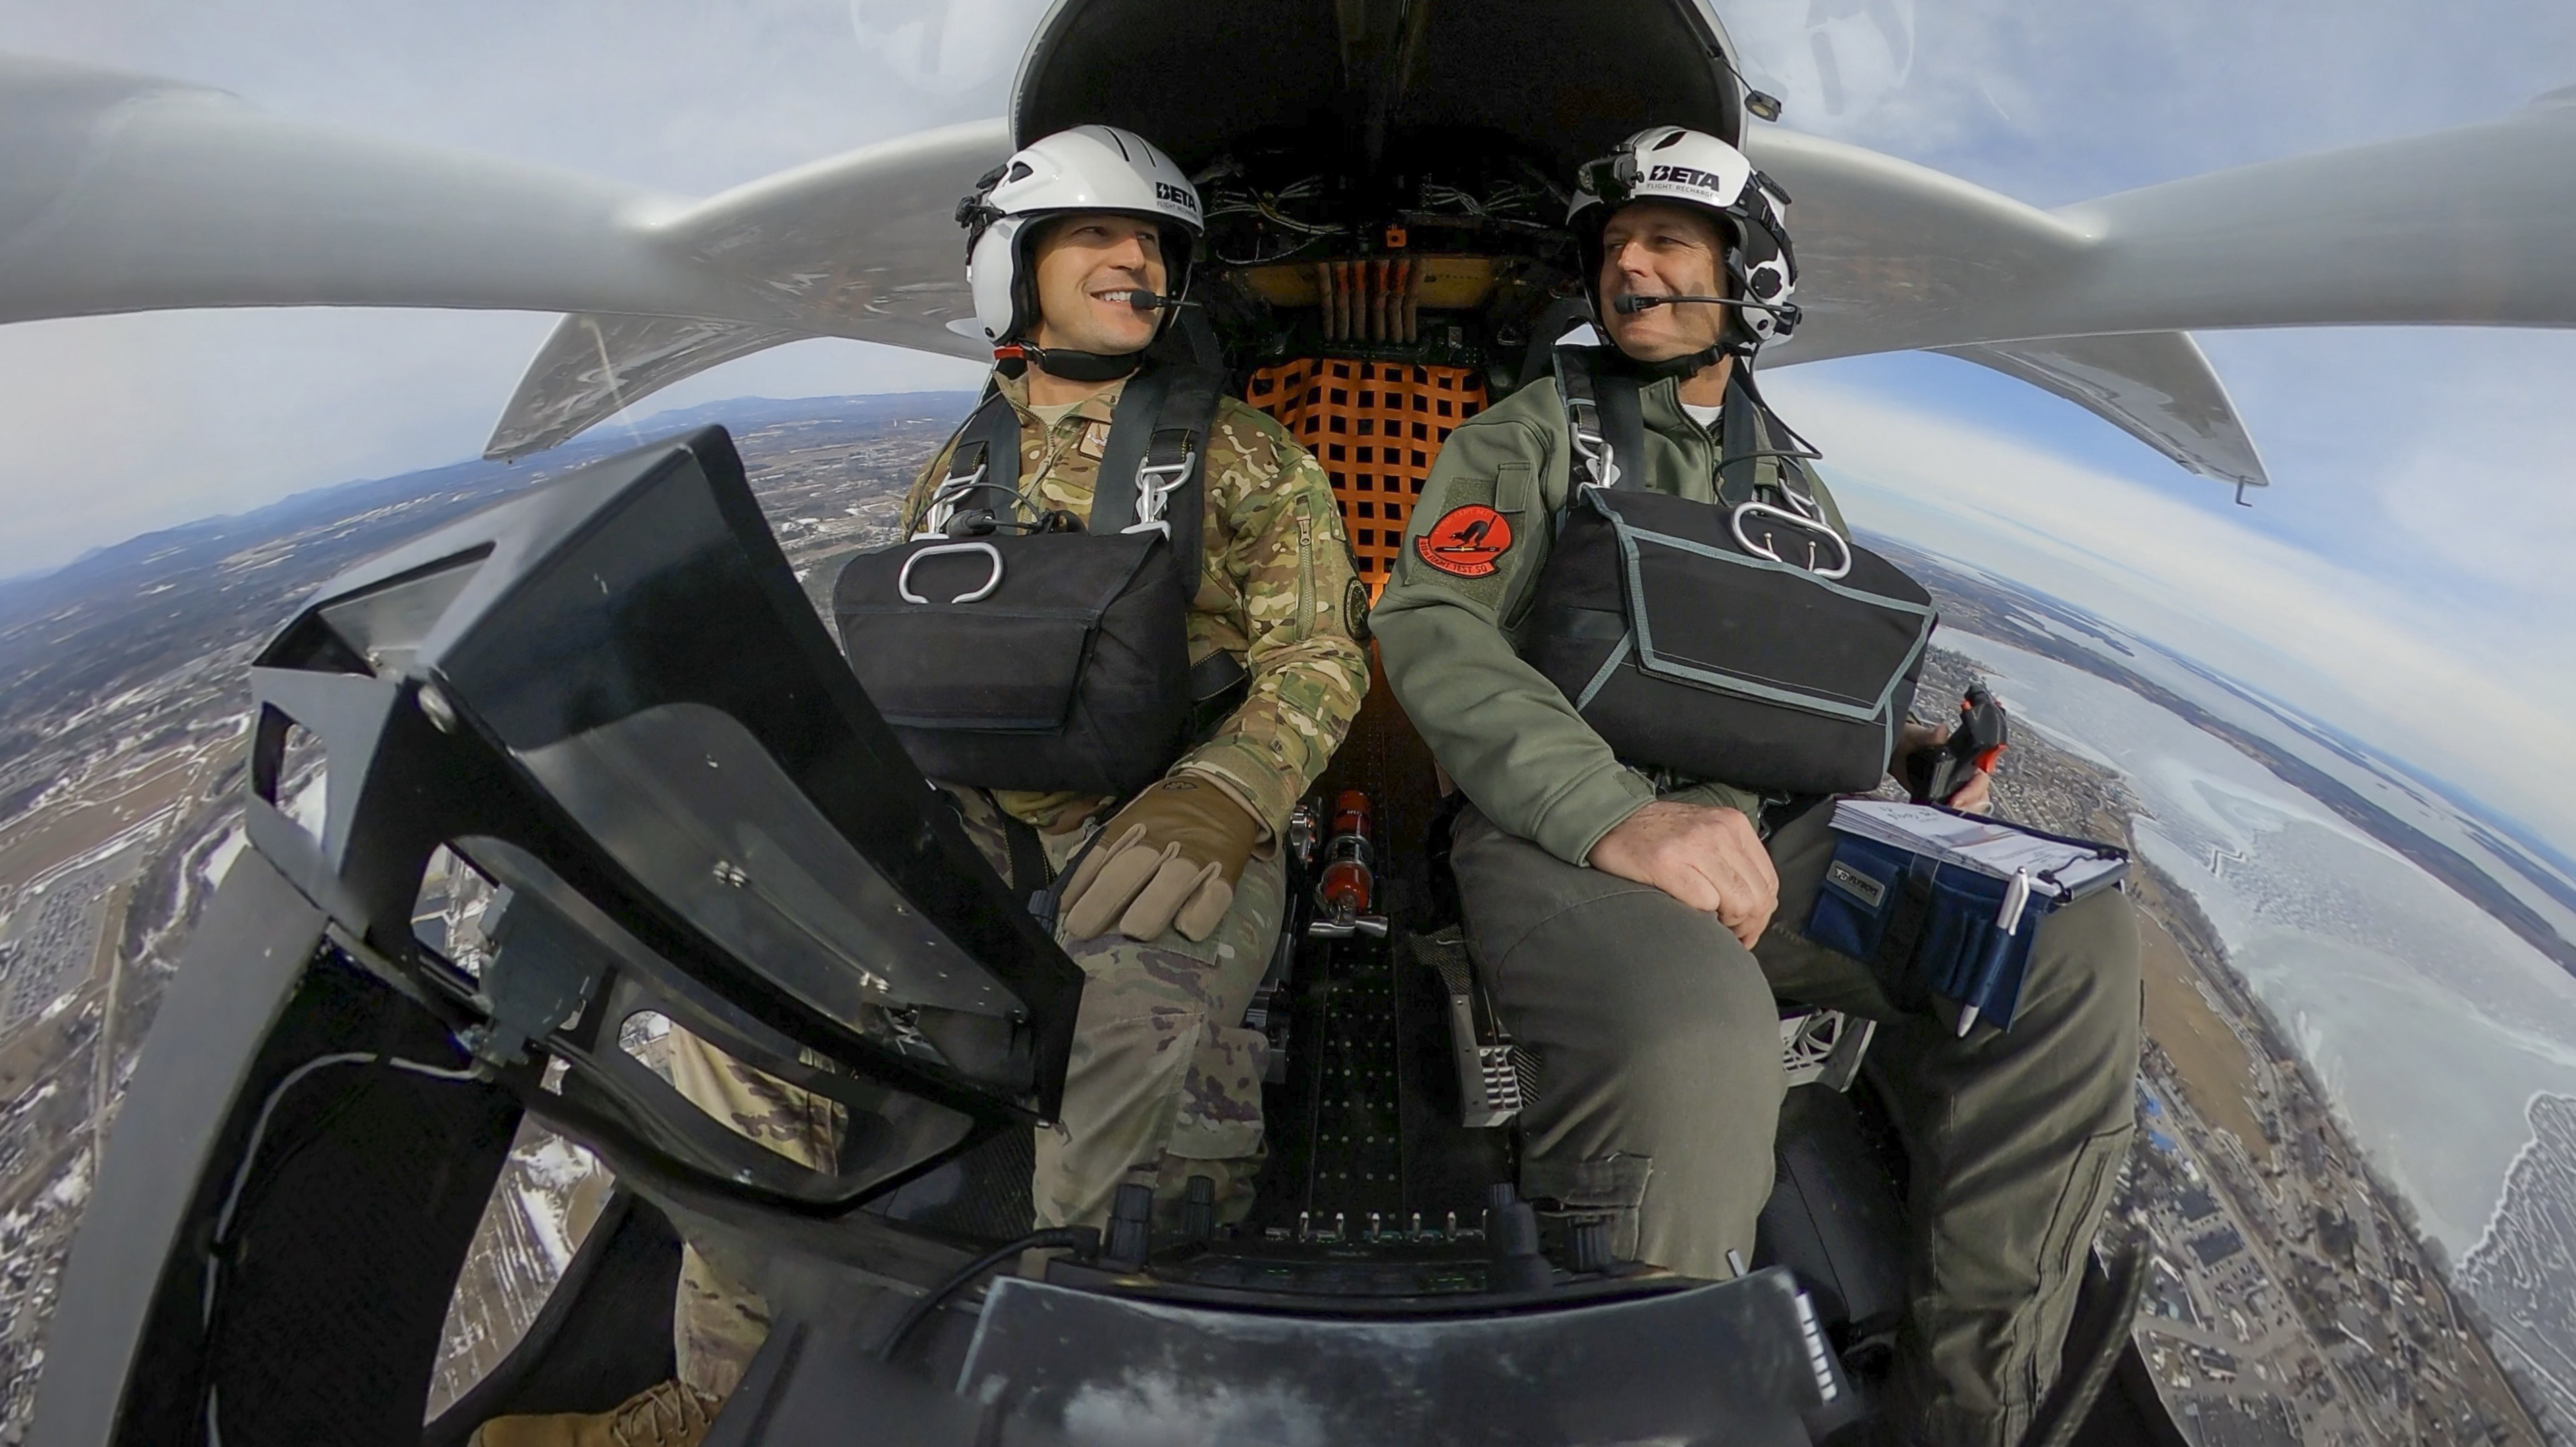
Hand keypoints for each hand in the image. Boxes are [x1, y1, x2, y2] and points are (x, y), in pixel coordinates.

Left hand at [1058, 774, 1259, 940]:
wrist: (1223, 789)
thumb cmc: (1167, 813)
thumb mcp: (1133, 817)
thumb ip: (1106, 850)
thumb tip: (1069, 894)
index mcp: (1134, 826)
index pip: (1101, 854)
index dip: (1081, 883)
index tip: (1065, 910)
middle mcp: (1162, 840)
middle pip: (1130, 869)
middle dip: (1104, 899)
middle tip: (1082, 928)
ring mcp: (1196, 856)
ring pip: (1172, 881)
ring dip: (1151, 907)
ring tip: (1134, 932)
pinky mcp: (1226, 872)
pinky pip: (1215, 896)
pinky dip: (1202, 914)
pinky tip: (1187, 930)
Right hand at [1585, 800, 1778, 947]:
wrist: (1610, 818)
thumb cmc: (1657, 835)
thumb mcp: (1706, 833)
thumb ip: (1732, 859)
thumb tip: (1754, 906)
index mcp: (1733, 825)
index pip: (1769, 882)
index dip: (1761, 914)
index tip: (1745, 929)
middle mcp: (1720, 831)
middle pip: (1758, 897)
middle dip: (1748, 927)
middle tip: (1731, 938)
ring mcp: (1694, 846)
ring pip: (1739, 903)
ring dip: (1728, 926)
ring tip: (1713, 930)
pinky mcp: (1668, 863)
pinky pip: (1705, 903)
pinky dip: (1702, 916)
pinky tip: (1690, 915)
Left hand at [1892, 720, 1993, 813]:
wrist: (1894, 753)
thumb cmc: (1909, 741)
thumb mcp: (1916, 736)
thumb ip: (1928, 735)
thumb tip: (1940, 731)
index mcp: (1966, 759)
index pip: (1980, 778)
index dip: (1973, 791)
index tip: (1956, 799)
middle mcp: (1964, 776)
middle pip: (1979, 797)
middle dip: (1968, 807)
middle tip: (1949, 812)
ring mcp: (1955, 790)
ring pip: (1969, 807)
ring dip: (1959, 814)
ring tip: (1942, 817)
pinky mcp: (1943, 801)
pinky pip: (1952, 814)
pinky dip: (1947, 819)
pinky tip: (1935, 819)